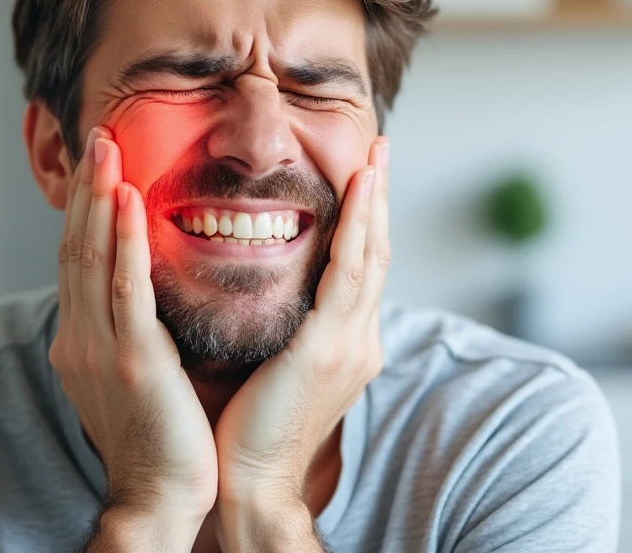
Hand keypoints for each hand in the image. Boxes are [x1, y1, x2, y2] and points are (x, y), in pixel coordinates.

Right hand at [48, 126, 217, 529]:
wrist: (162, 495)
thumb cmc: (160, 434)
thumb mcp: (135, 368)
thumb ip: (132, 324)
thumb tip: (144, 286)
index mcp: (81, 337)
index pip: (79, 258)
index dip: (85, 207)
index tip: (98, 163)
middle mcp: (80, 335)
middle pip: (77, 246)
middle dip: (86, 188)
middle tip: (97, 135)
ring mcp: (101, 347)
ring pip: (94, 257)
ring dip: (99, 198)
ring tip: (107, 148)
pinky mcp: (132, 359)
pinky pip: (126, 289)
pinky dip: (126, 241)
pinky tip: (129, 200)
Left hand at [213, 138, 390, 546]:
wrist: (252, 480)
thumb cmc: (251, 423)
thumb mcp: (280, 364)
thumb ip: (289, 325)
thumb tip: (275, 288)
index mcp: (348, 343)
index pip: (362, 269)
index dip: (367, 221)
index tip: (365, 176)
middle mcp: (360, 339)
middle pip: (377, 254)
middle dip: (380, 200)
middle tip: (380, 150)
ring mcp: (350, 344)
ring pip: (369, 257)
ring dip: (373, 203)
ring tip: (375, 158)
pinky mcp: (327, 349)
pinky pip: (345, 274)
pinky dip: (356, 229)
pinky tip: (357, 193)